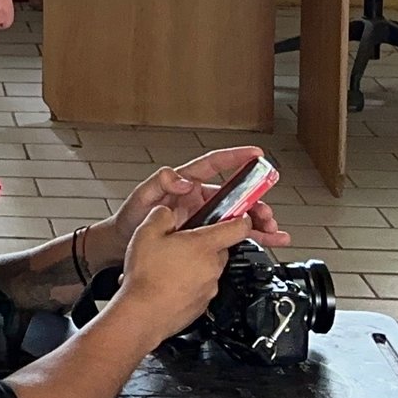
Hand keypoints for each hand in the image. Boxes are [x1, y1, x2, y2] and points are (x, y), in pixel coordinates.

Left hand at [107, 144, 289, 248]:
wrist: (123, 244)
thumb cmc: (130, 218)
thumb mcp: (141, 198)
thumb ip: (159, 183)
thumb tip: (181, 179)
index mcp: (186, 184)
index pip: (214, 164)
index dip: (235, 157)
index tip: (255, 154)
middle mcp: (199, 198)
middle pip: (236, 194)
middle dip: (256, 200)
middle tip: (266, 210)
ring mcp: (204, 217)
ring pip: (239, 215)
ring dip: (258, 221)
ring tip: (274, 230)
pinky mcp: (206, 234)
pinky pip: (233, 233)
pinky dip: (252, 236)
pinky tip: (269, 240)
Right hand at [111, 205, 257, 343]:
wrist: (142, 314)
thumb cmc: (146, 277)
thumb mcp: (146, 233)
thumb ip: (162, 216)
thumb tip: (167, 213)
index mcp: (204, 246)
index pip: (238, 228)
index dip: (241, 218)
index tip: (239, 215)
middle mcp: (212, 267)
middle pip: (220, 248)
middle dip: (204, 243)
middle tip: (181, 243)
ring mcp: (209, 288)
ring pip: (209, 268)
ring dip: (195, 264)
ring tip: (170, 266)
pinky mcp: (201, 305)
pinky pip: (201, 287)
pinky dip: (190, 284)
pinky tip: (169, 283)